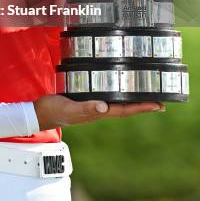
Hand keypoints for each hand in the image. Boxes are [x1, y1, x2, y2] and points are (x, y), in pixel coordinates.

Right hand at [33, 94, 165, 128]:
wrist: (40, 112)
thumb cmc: (54, 110)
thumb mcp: (68, 108)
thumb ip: (85, 108)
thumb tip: (104, 107)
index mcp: (98, 112)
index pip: (125, 109)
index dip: (142, 107)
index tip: (158, 104)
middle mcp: (99, 109)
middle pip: (126, 107)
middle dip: (142, 104)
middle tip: (160, 100)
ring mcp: (93, 105)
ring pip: (118, 102)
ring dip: (132, 99)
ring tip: (144, 94)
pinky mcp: (86, 99)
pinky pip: (107, 97)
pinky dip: (117, 93)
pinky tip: (117, 88)